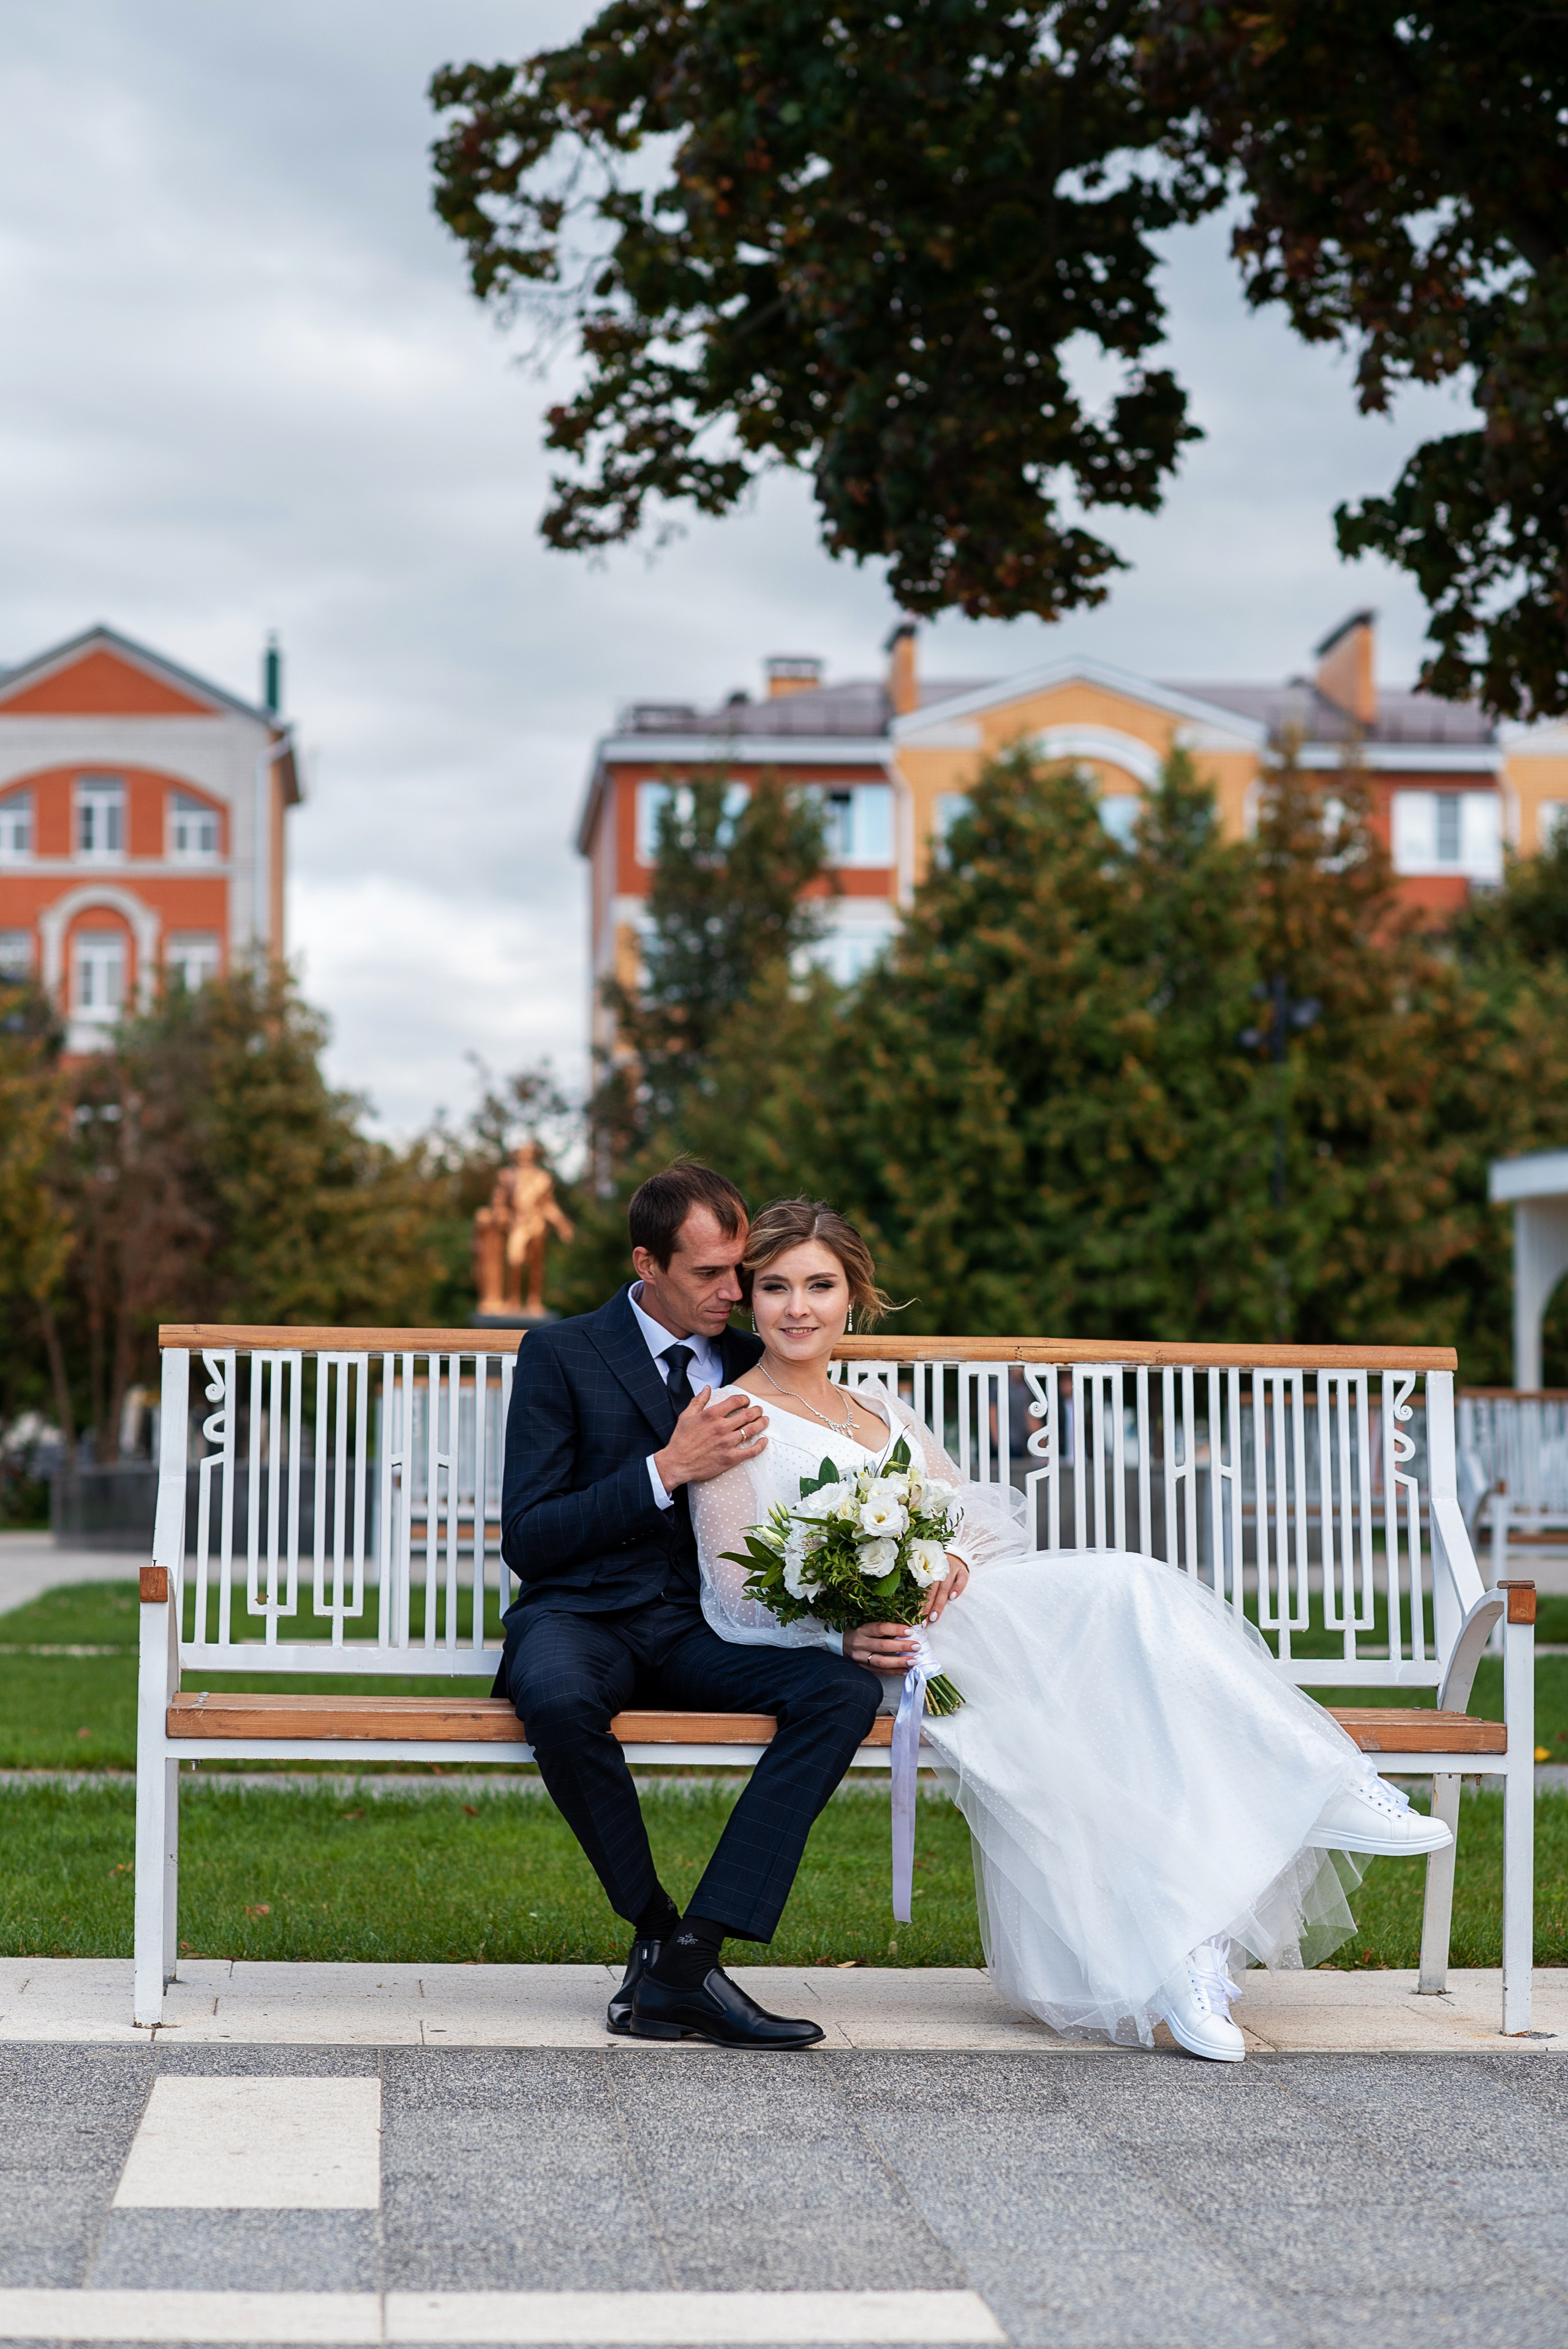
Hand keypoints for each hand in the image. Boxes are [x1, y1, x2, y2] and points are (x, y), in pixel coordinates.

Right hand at [653, 1387, 767, 1490]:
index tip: (747, 1401)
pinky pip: (751, 1451)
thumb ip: (698, 1400)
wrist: (677, 1463)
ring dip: (761, 1423)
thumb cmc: (681, 1440)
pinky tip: (764, 1441)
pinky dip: (760, 1445)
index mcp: (712, 1415)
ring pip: (752, 1430)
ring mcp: (728, 1443)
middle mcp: (722, 1427)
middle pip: (748, 1414)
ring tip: (765, 1420)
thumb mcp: (686, 1416)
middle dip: (757, 1410)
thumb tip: (707, 1388)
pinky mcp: (731, 1458)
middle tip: (759, 1410)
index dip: (745, 1399)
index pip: (736, 1401)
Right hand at [844, 1621, 920, 1672]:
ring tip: (913, 1661)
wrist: (839, 1643)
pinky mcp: (862, 1668)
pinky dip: (894, 1672)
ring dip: (899, 1662)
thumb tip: (907, 1631)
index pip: (880, 1628)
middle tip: (916, 1646)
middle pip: (883, 1646)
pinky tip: (905, 1671)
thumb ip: (883, 1628)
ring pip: (881, 1661)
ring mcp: (860, 1658)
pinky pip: (880, 1671)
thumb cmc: (858, 1632)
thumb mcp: (866, 1625)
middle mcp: (859, 1643)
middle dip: (902, 1647)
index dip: (896, 1629)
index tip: (910, 1631)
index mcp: (861, 1630)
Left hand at [921, 1555, 969, 1623]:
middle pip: (931, 1590)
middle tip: (925, 1621)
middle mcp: (938, 1569)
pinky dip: (957, 1588)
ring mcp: (951, 1569)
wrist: (954, 1556)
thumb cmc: (938, 1571)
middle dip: (927, 1607)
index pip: (921, 1589)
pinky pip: (961, 1579)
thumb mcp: (930, 1575)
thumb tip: (913, 1609)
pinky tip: (953, 1597)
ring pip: (944, 1587)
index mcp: (927, 1571)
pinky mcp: (962, 1570)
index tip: (916, 1618)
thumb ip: (923, 1588)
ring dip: (939, 1602)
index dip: (918, 1604)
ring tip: (935, 1616)